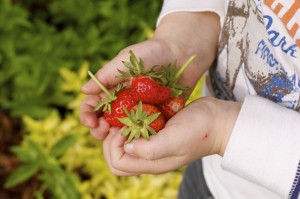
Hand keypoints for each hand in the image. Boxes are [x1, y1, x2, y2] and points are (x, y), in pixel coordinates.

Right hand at [79, 12, 219, 140]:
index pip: (94, 104)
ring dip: (118, 136)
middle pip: (105, 122)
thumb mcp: (126, 61)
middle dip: (99, 130)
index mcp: (113, 89)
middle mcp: (124, 102)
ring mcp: (140, 111)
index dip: (87, 114)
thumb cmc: (152, 52)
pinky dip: (140, 137)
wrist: (181, 53)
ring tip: (119, 137)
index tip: (90, 121)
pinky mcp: (156, 116)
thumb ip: (106, 75)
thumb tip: (83, 90)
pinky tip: (140, 139)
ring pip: (124, 130)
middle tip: (102, 133)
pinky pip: (146, 130)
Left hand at [102, 97, 241, 175]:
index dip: (114, 145)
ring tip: (127, 114)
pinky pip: (136, 129)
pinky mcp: (157, 131)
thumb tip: (125, 147)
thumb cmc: (199, 130)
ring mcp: (153, 143)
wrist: (218, 121)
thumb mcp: (174, 140)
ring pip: (124, 142)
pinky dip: (130, 121)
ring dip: (119, 128)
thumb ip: (149, 149)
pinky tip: (136, 110)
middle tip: (122, 122)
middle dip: (111, 139)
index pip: (117, 164)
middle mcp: (149, 156)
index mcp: (151, 163)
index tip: (125, 128)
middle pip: (116, 156)